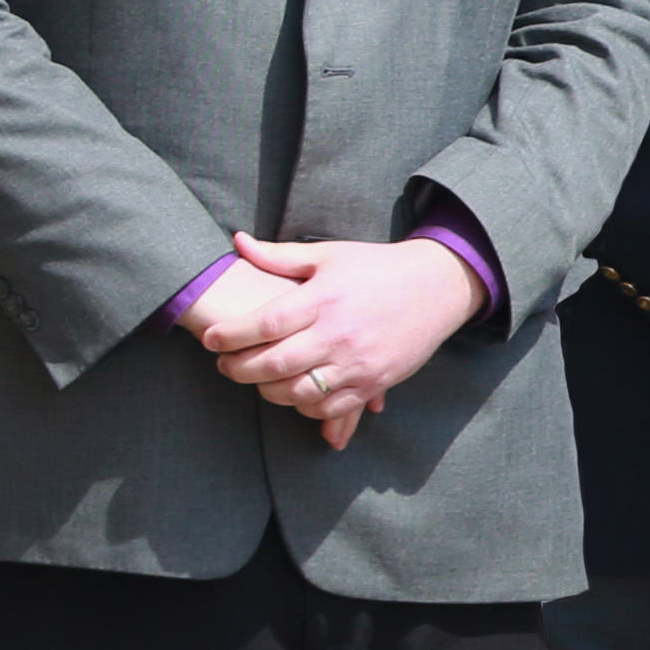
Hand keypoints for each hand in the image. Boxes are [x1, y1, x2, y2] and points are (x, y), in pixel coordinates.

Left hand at [197, 233, 483, 448]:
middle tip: (224, 365)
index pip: (266, 323)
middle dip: (238, 369)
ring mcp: (358, 362)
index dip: (231, 335)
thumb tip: (237, 241)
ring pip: (298, 393)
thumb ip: (280, 256)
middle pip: (274, 364)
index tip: (210, 339)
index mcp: (324, 299)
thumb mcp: (329, 255)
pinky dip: (305, 408)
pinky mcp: (375, 381)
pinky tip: (295, 395)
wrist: (438, 287)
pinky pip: (330, 407)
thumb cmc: (378, 268)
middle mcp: (339, 334)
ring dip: (268, 392)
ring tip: (258, 380)